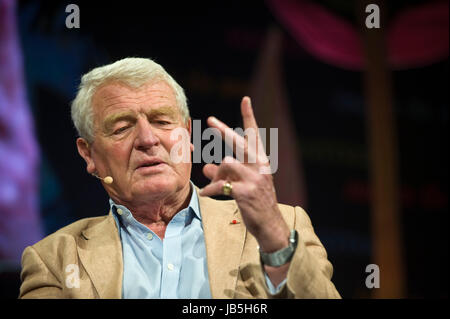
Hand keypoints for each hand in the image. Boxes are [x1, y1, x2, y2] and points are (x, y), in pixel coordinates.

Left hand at [199, 97, 289, 252]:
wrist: (270, 225)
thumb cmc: (256, 203)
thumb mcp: (242, 184)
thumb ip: (225, 173)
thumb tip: (207, 166)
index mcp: (261, 162)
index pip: (255, 135)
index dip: (249, 117)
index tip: (245, 100)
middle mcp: (260, 166)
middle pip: (239, 142)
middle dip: (223, 130)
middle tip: (210, 119)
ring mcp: (254, 179)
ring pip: (227, 163)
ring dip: (215, 173)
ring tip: (211, 183)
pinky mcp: (246, 192)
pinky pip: (221, 185)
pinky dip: (209, 189)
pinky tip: (205, 193)